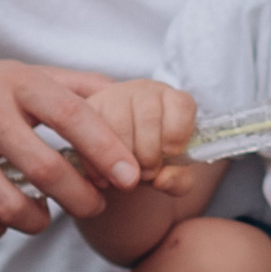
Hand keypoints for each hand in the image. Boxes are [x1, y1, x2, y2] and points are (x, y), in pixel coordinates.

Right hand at [0, 61, 132, 231]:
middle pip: (44, 169)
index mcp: (19, 83)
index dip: (105, 148)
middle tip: (96, 206)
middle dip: (81, 198)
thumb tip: (128, 99)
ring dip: (38, 220)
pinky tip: (6, 214)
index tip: (131, 177)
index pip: (70, 115)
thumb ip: (82, 87)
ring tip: (46, 213)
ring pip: (8, 206)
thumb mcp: (33, 75)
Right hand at [75, 77, 197, 188]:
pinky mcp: (88, 108)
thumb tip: (162, 180)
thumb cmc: (154, 163)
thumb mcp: (175, 174)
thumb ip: (179, 179)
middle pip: (149, 116)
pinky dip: (98, 162)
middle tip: (146, 173)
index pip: (182, 105)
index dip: (178, 133)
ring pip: (119, 123)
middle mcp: (144, 91)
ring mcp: (114, 96)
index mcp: (172, 100)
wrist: (121, 164)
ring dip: (123, 158)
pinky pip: (91, 132)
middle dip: (149, 154)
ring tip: (126, 176)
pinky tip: (105, 175)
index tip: (171, 154)